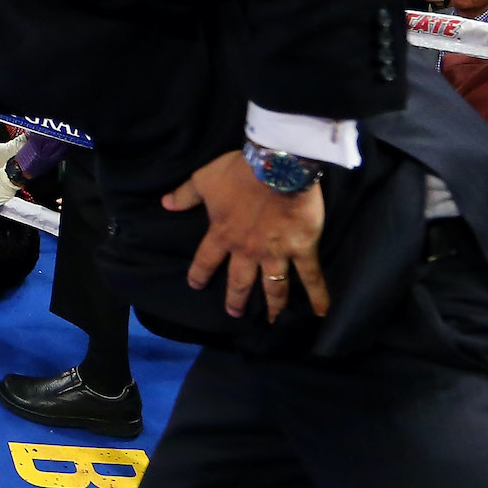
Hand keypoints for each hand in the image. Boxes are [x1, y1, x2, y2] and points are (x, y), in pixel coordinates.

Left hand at [161, 149, 329, 322]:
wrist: (276, 167)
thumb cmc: (239, 172)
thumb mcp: (204, 179)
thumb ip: (185, 194)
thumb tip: (165, 203)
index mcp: (222, 234)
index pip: (205, 260)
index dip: (199, 273)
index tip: (196, 285)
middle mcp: (247, 251)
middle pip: (239, 281)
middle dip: (235, 299)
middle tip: (234, 313)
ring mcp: (275, 254)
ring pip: (273, 287)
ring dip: (273, 305)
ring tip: (273, 320)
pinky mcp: (301, 249)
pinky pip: (311, 277)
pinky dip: (318, 296)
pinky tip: (321, 312)